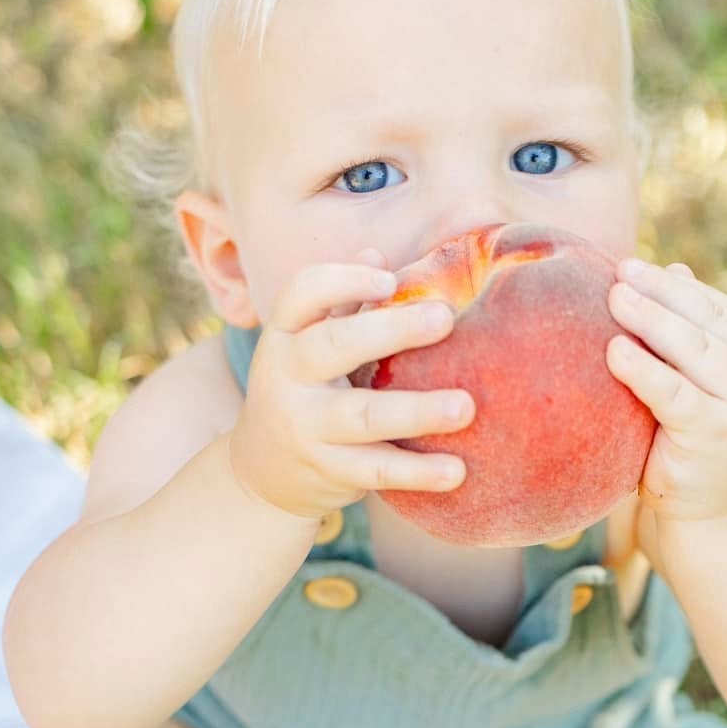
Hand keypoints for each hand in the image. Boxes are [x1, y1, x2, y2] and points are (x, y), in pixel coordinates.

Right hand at [228, 246, 473, 518]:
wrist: (261, 471)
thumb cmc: (304, 389)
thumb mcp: (307, 344)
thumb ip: (341, 303)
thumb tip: (378, 255)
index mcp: (284, 335)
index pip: (302, 294)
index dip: (343, 281)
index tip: (390, 279)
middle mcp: (287, 377)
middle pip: (334, 346)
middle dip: (389, 331)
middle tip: (445, 318)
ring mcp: (306, 428)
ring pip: (361, 416)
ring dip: (415, 411)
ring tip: (465, 407)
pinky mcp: (328, 472)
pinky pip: (376, 471)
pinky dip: (417, 473)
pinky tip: (457, 470)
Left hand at [606, 257, 726, 521]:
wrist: (710, 515)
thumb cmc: (694, 442)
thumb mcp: (699, 383)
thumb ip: (692, 333)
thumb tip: (674, 267)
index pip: (717, 309)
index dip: (675, 286)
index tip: (634, 268)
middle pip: (706, 323)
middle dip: (660, 294)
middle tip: (619, 273)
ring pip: (694, 350)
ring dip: (651, 320)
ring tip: (614, 298)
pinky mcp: (715, 434)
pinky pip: (673, 394)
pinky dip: (643, 369)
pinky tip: (614, 351)